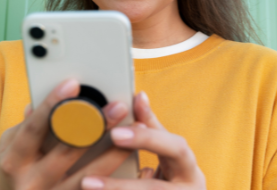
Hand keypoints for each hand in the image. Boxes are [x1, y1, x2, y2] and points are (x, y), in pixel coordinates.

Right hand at [0, 79, 131, 189]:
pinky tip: (131, 158)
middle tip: (118, 107)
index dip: (52, 105)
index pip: (33, 128)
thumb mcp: (13, 147)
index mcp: (13, 161)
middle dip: (94, 127)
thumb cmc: (17, 169)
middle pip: (66, 151)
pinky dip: (115, 174)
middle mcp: (30, 183)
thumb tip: (42, 99)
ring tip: (134, 130)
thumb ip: (29, 125)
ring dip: (114, 151)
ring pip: (88, 175)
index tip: (73, 83)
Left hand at [80, 91, 206, 188]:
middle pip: (156, 189)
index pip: (175, 148)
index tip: (115, 133)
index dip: (147, 139)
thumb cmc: (172, 178)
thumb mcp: (167, 153)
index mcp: (190, 170)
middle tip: (86, 181)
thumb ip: (152, 129)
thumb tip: (137, 95)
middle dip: (121, 187)